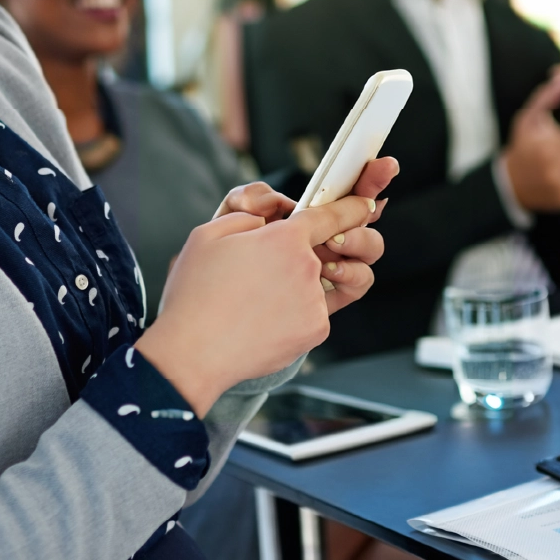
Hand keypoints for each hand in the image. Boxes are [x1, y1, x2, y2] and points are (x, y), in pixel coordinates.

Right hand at [140, 158, 396, 413]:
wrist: (193, 353)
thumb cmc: (195, 294)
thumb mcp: (210, 234)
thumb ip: (248, 216)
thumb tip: (267, 224)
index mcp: (285, 238)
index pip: (331, 215)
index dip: (351, 208)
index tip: (366, 206)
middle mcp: (308, 268)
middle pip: (326, 253)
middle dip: (315, 256)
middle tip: (280, 270)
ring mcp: (315, 302)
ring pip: (316, 285)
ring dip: (295, 289)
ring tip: (258, 302)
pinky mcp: (316, 331)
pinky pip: (313, 313)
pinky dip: (292, 315)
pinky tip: (260, 322)